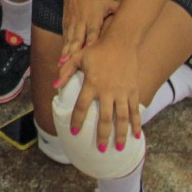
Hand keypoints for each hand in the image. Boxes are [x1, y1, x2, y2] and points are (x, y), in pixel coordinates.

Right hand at [59, 0, 116, 62]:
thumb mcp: (108, 2)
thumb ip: (118, 11)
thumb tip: (135, 17)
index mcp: (93, 18)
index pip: (92, 32)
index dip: (91, 41)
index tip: (89, 51)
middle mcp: (81, 23)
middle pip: (77, 39)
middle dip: (74, 52)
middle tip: (71, 64)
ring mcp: (72, 25)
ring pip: (69, 41)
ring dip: (67, 53)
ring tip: (63, 65)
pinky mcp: (66, 26)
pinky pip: (65, 40)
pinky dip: (64, 50)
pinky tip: (61, 61)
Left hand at [61, 38, 142, 154]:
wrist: (121, 41)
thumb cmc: (97, 49)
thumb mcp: (78, 57)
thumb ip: (66, 71)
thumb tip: (54, 86)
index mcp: (92, 84)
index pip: (82, 107)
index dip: (78, 120)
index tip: (74, 132)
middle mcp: (107, 91)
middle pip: (104, 119)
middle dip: (102, 136)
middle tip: (99, 150)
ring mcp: (122, 92)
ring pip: (122, 118)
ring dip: (121, 135)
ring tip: (119, 149)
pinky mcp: (133, 91)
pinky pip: (135, 111)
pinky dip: (136, 124)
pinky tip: (137, 136)